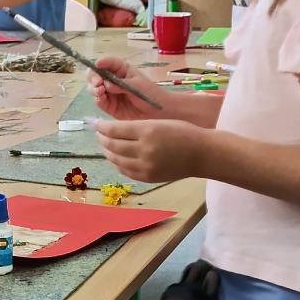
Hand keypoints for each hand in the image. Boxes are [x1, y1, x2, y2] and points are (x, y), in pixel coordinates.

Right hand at [87, 56, 162, 120]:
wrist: (158, 111)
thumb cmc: (150, 93)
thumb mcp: (137, 85)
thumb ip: (120, 84)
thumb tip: (106, 85)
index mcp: (121, 70)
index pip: (107, 63)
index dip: (100, 63)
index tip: (97, 65)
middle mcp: (112, 80)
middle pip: (95, 75)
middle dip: (93, 77)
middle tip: (97, 83)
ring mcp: (110, 93)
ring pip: (94, 88)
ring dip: (93, 88)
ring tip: (100, 91)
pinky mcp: (109, 106)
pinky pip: (99, 101)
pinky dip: (97, 99)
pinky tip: (101, 98)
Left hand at [92, 118, 206, 182]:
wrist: (202, 154)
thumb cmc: (183, 133)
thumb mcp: (159, 122)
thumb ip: (136, 127)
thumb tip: (113, 130)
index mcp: (148, 131)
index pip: (114, 130)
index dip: (102, 127)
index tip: (97, 124)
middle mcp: (144, 149)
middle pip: (112, 145)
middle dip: (102, 139)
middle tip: (99, 134)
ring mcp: (145, 166)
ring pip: (116, 159)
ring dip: (107, 152)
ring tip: (105, 146)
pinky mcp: (148, 177)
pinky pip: (125, 171)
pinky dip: (117, 164)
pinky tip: (116, 158)